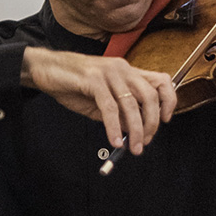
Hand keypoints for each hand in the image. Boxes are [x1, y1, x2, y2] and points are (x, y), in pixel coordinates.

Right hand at [20, 46, 176, 154]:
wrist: (46, 69)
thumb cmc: (74, 84)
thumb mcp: (102, 101)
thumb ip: (120, 113)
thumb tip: (134, 131)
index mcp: (128, 71)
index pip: (161, 81)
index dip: (169, 101)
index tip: (165, 120)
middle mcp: (123, 69)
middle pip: (150, 96)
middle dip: (151, 124)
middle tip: (144, 142)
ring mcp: (109, 72)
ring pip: (131, 104)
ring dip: (135, 130)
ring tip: (132, 147)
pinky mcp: (93, 79)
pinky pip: (110, 107)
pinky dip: (114, 127)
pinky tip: (114, 140)